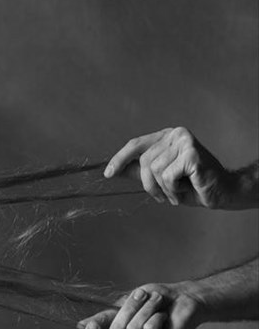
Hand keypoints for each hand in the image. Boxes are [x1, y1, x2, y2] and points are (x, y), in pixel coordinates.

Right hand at [77, 283, 203, 328]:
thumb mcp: (124, 304)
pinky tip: (164, 317)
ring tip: (157, 302)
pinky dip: (156, 315)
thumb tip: (80, 325)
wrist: (185, 297)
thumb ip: (104, 316)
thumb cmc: (154, 299)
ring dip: (146, 308)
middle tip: (142, 294)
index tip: (91, 325)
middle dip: (129, 308)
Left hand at [104, 127, 236, 207]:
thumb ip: (138, 172)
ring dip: (163, 188)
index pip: (135, 144)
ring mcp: (185, 141)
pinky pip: (167, 177)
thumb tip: (111, 171)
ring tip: (178, 189)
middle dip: (149, 184)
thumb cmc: (190, 185)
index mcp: (166, 137)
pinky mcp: (192, 153)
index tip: (107, 174)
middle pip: (143, 162)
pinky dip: (174, 189)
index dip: (119, 159)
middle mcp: (175, 134)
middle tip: (164, 193)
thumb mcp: (158, 179)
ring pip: (154, 170)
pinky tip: (188, 187)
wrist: (221, 192)